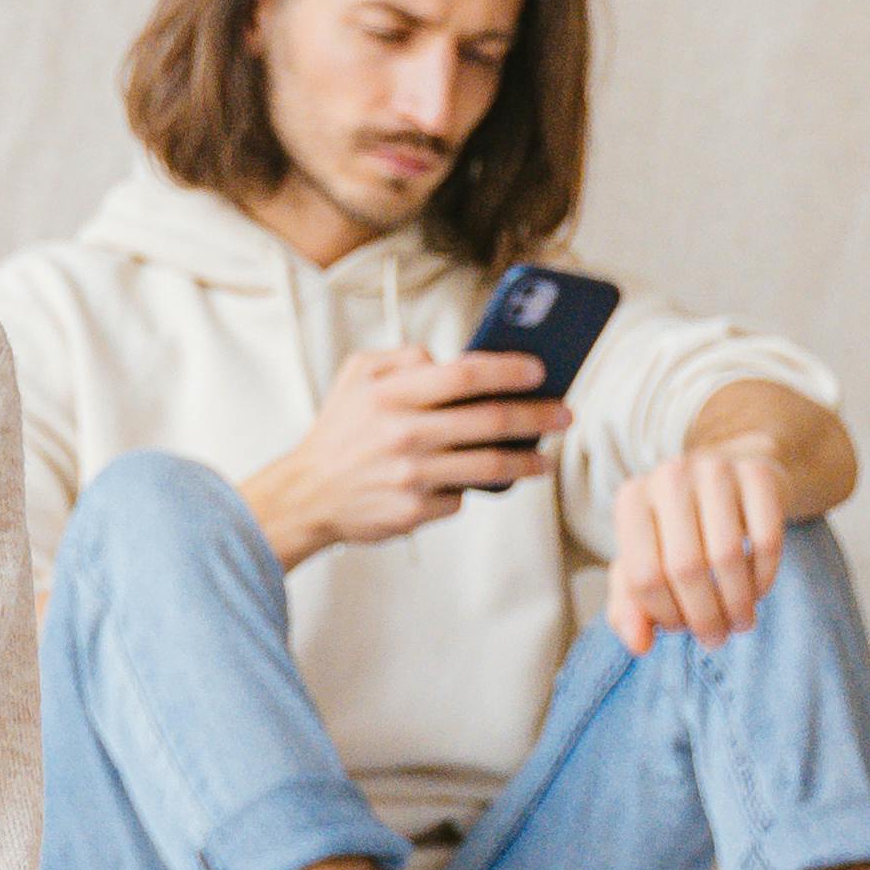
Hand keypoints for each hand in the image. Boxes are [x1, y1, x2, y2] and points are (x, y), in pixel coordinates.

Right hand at [240, 341, 553, 568]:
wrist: (305, 495)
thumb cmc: (340, 430)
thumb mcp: (357, 376)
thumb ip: (405, 358)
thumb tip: (454, 359)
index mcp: (393, 394)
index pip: (466, 374)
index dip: (510, 370)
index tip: (541, 370)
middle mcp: (404, 434)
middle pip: (491, 421)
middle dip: (538, 416)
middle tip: (565, 414)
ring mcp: (411, 476)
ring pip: (489, 466)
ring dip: (527, 461)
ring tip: (544, 458)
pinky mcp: (413, 512)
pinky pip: (460, 498)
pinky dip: (470, 489)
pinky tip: (475, 483)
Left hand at [606, 437, 787, 654]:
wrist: (728, 482)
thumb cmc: (677, 533)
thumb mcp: (644, 565)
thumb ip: (629, 607)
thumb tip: (639, 645)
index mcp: (631, 499)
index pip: (643, 576)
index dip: (664, 615)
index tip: (680, 629)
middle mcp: (670, 477)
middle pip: (686, 568)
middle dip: (704, 617)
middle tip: (716, 638)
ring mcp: (716, 470)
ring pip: (727, 556)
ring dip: (736, 604)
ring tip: (739, 623)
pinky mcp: (760, 474)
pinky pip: (767, 540)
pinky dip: (763, 578)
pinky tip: (758, 592)